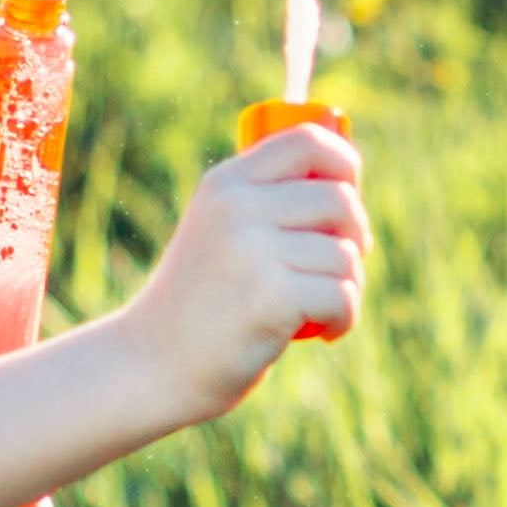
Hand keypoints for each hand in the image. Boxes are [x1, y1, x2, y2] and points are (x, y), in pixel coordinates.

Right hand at [117, 121, 369, 422]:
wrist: (151, 365)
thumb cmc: (198, 306)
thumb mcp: (220, 235)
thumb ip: (267, 205)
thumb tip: (349, 190)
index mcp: (226, 184)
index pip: (307, 140)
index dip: (344, 164)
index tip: (347, 197)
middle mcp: (237, 207)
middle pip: (340, 200)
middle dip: (355, 237)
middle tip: (339, 269)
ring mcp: (253, 251)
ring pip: (346, 254)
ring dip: (348, 287)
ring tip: (320, 310)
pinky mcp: (271, 297)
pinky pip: (342, 295)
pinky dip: (343, 319)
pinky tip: (323, 332)